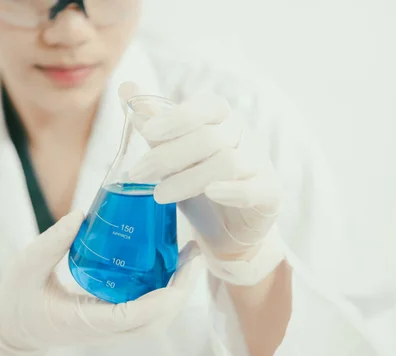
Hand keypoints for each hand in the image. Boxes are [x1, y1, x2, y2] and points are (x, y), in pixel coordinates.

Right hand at [0, 211, 199, 355]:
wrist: (13, 329)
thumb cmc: (17, 298)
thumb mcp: (25, 266)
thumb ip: (51, 243)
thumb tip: (81, 214)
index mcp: (81, 322)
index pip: (131, 318)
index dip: (161, 299)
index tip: (181, 271)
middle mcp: (101, 332)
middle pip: (154, 324)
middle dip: (181, 293)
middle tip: (193, 256)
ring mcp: (108, 331)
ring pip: (154, 322)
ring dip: (177, 294)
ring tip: (188, 258)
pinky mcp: (111, 323)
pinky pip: (145, 315)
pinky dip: (164, 295)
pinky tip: (168, 267)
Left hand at [120, 82, 285, 285]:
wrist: (228, 227)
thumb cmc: (198, 183)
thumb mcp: (172, 154)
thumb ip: (153, 126)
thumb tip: (126, 88)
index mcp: (221, 118)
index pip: (205, 107)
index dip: (176, 118)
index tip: (146, 133)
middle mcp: (244, 135)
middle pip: (208, 137)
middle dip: (167, 156)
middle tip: (137, 174)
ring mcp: (260, 163)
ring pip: (227, 163)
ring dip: (188, 179)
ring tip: (158, 195)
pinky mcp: (270, 192)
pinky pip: (254, 188)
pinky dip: (231, 191)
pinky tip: (210, 194)